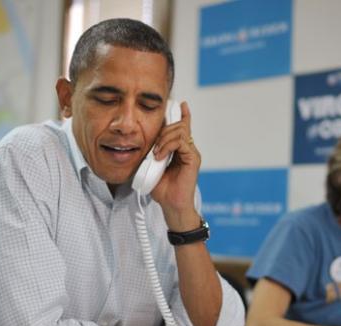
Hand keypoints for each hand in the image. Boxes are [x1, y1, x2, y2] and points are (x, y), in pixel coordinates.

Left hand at [150, 101, 201, 230]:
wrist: (172, 206)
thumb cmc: (163, 190)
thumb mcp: (153, 166)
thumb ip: (154, 152)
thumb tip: (147, 142)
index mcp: (180, 150)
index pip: (182, 127)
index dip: (181, 115)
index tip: (179, 104)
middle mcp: (188, 149)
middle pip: (178, 126)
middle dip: (164, 129)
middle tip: (154, 145)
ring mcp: (192, 153)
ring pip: (180, 132)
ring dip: (164, 139)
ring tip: (155, 153)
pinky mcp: (193, 159)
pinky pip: (181, 142)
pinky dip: (167, 146)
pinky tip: (160, 156)